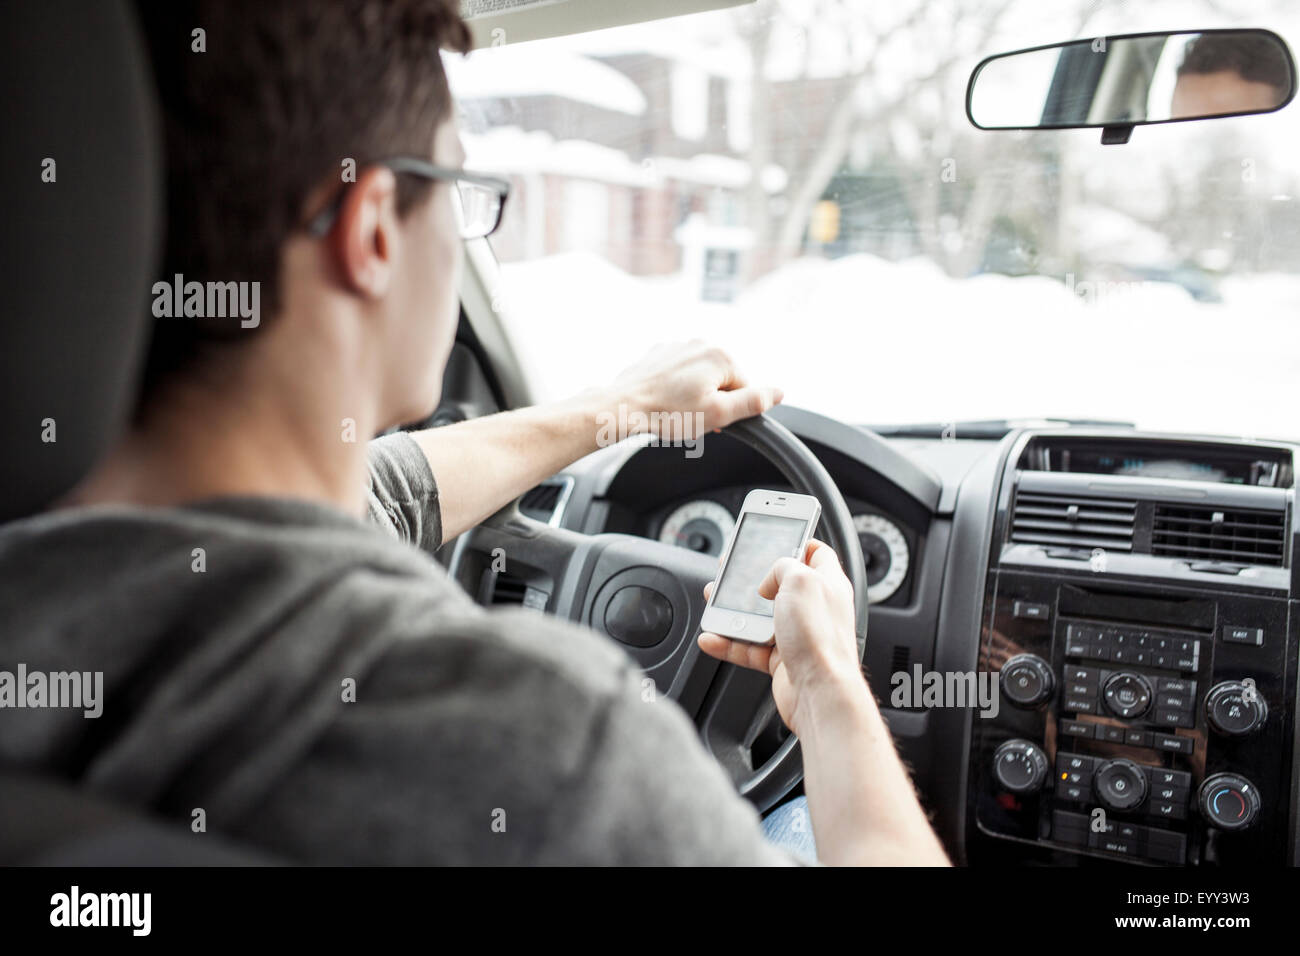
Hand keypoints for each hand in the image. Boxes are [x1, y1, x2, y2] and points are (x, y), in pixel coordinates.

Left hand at [608, 341, 782, 436]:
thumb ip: (753, 402)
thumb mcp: (719, 414)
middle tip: (691, 418)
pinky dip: (675, 389)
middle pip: (721, 381)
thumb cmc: (668, 413)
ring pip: (699, 378)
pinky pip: (679, 375)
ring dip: (693, 396)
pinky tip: (664, 402)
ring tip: (675, 412)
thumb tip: (779, 393)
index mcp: (720, 356)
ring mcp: (678, 347)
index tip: (711, 419)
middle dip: (711, 402)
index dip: (730, 410)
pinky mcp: (659, 355)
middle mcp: (700, 344)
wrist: (623, 408)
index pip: (744, 388)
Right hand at [698, 539, 863, 735]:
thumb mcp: (800, 580)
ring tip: (714, 601)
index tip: (775, 535)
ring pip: (759, 617)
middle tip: (731, 569)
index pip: (815, 553)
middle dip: (751, 577)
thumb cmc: (820, 639)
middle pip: (779, 584)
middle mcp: (814, 608)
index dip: (796, 541)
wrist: (819, 692)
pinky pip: (749, 647)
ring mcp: (798, 635)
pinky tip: (713, 637)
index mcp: (826, 583)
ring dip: (733, 611)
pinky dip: (729, 643)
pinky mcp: (782, 661)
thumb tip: (768, 579)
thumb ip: (782, 566)